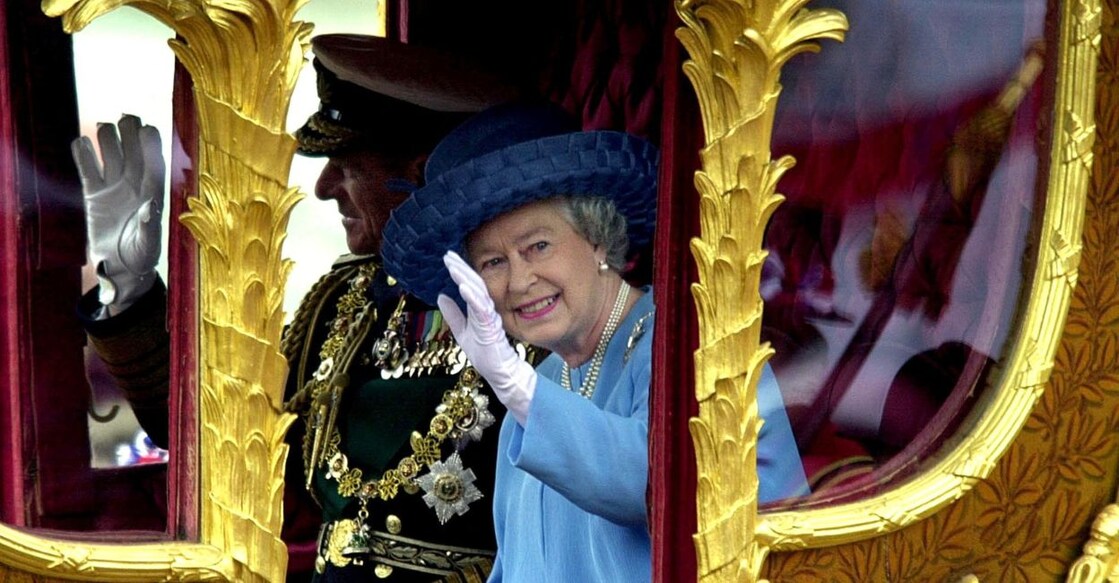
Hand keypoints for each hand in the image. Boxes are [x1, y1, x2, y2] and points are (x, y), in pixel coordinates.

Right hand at [71, 114, 164, 311]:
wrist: (122, 268)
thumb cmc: (142, 256)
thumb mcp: (148, 244)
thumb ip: (149, 225)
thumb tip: (152, 206)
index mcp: (152, 193)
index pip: (153, 163)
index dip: (151, 146)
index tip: (148, 129)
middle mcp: (134, 185)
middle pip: (132, 152)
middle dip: (131, 135)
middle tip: (126, 118)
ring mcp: (113, 187)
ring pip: (111, 154)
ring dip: (108, 140)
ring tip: (104, 128)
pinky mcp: (94, 194)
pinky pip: (88, 169)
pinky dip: (83, 156)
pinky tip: (80, 142)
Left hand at [438, 251, 536, 424]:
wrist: (500, 373)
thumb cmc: (485, 354)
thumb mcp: (462, 331)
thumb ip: (453, 314)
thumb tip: (441, 296)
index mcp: (480, 309)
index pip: (470, 285)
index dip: (460, 271)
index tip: (449, 258)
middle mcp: (486, 310)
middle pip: (474, 283)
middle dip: (461, 268)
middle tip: (448, 255)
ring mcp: (490, 318)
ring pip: (478, 293)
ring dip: (465, 278)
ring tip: (453, 266)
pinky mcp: (491, 328)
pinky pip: (481, 309)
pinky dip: (472, 297)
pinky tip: (463, 287)